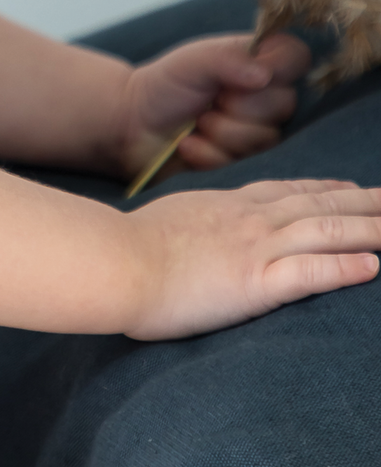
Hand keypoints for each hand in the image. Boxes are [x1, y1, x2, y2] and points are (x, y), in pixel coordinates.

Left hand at [114, 32, 310, 182]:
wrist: (134, 125)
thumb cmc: (164, 86)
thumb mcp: (193, 61)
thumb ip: (227, 58)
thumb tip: (264, 75)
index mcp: (259, 63)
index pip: (297, 58)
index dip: (276, 69)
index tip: (245, 76)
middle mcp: (266, 97)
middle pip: (285, 105)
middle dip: (237, 106)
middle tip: (209, 100)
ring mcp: (258, 132)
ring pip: (265, 138)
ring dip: (220, 131)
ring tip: (196, 121)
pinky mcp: (244, 162)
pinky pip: (241, 162)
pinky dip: (206, 152)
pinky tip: (189, 143)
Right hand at [124, 177, 380, 338]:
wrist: (112, 260)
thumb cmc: (124, 249)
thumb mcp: (164, 223)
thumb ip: (188, 225)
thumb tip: (186, 232)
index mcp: (226, 207)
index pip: (286, 192)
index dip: (324, 188)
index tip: (350, 186)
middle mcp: (249, 219)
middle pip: (319, 203)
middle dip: (363, 201)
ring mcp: (254, 247)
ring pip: (327, 230)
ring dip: (371, 228)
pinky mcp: (254, 281)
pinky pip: (311, 272)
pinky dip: (346, 268)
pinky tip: (375, 267)